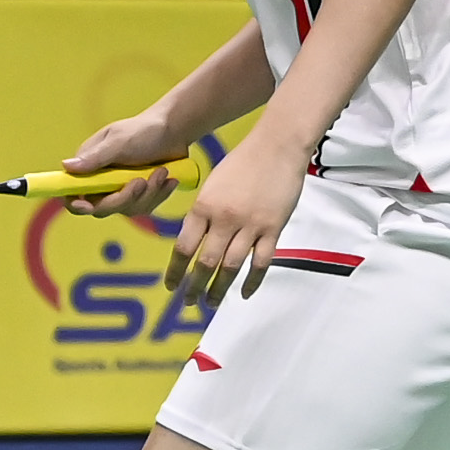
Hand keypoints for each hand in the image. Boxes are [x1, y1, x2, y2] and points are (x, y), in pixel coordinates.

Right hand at [61, 111, 186, 220]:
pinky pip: (145, 207)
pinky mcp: (139, 196)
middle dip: (125, 197)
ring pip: (128, 209)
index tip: (88, 206)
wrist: (174, 131)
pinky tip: (169, 179)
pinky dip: (159, 194)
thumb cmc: (144, 131)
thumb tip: (66, 166)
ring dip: (148, 193)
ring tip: (162, 171)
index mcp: (88, 166)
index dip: (77, 204)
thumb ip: (96, 157)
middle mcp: (101, 182)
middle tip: (142, 180)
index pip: (73, 193)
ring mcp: (120, 190)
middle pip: (102, 208)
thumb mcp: (119, 142)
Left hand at [166, 128, 304, 313]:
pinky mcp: (273, 228)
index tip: (172, 286)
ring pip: (231, 266)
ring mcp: (250, 225)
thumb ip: (203, 212)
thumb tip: (196, 239)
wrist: (277, 147)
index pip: (183, 248)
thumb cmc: (243, 162)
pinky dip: (252, 281)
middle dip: (194, 286)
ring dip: (219, 288)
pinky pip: (261, 261)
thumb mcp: (212, 185)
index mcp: (203, 207)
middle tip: (189, 302)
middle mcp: (224, 219)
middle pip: (205, 262)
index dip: (176, 271)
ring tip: (211, 302)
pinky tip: (244, 293)